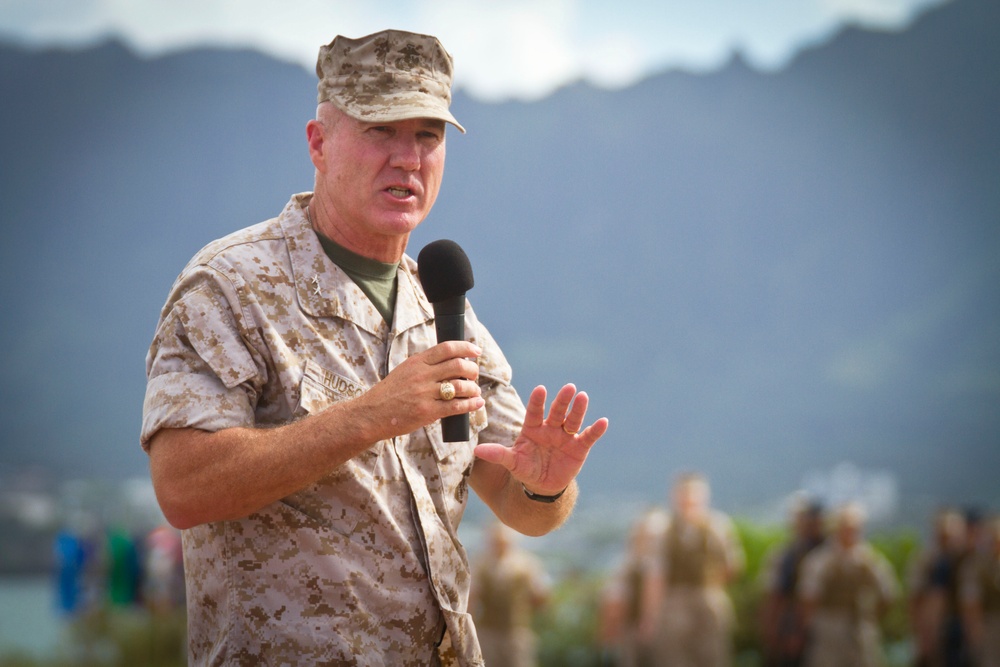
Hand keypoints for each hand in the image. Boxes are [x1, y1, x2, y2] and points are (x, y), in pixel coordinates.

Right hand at [358, 340, 484, 439]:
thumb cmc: (389, 394)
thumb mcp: (405, 371)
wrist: (371, 414)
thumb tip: (450, 363)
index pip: (446, 348)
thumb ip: (425, 366)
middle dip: (472, 369)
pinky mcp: (427, 411)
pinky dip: (471, 404)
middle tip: (474, 374)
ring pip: (460, 386)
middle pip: (458, 366)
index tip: (476, 351)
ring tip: (476, 391)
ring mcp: (425, 393)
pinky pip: (456, 406)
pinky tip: (477, 403)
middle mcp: (422, 375)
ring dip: (473, 388)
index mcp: (417, 362)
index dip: (465, 348)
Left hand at [474, 384, 607, 495]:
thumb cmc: (526, 469)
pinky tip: (603, 422)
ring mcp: (566, 436)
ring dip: (578, 409)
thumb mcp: (512, 462)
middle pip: (557, 412)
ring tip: (583, 397)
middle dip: (562, 400)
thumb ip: (497, 454)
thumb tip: (477, 450)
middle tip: (568, 387)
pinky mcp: (579, 447)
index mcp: (533, 428)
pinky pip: (588, 437)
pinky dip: (596, 430)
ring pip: (573, 420)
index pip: (535, 411)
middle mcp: (551, 428)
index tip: (540, 389)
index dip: (538, 401)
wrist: (543, 486)